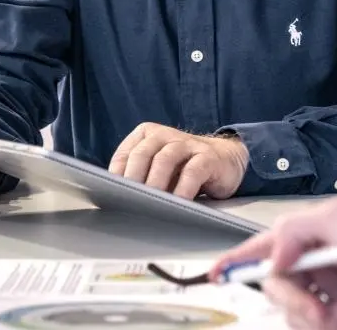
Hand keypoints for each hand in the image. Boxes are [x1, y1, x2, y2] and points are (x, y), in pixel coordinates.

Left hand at [108, 123, 248, 199]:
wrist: (225, 161)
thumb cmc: (183, 169)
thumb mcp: (158, 170)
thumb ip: (140, 178)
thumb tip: (115, 200)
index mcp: (149, 135)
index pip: (126, 153)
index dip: (117, 174)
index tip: (111, 194)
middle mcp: (166, 135)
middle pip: (143, 152)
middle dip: (133, 177)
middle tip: (127, 199)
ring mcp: (189, 144)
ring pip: (166, 158)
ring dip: (155, 182)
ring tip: (150, 202)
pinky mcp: (208, 157)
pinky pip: (193, 170)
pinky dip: (183, 188)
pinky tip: (177, 202)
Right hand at [211, 199, 336, 329]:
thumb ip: (298, 227)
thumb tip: (273, 254)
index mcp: (316, 239)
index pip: (267, 246)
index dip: (239, 259)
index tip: (218, 273)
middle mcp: (319, 269)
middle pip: (277, 289)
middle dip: (296, 301)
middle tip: (321, 307)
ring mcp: (329, 300)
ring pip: (294, 317)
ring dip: (321, 320)